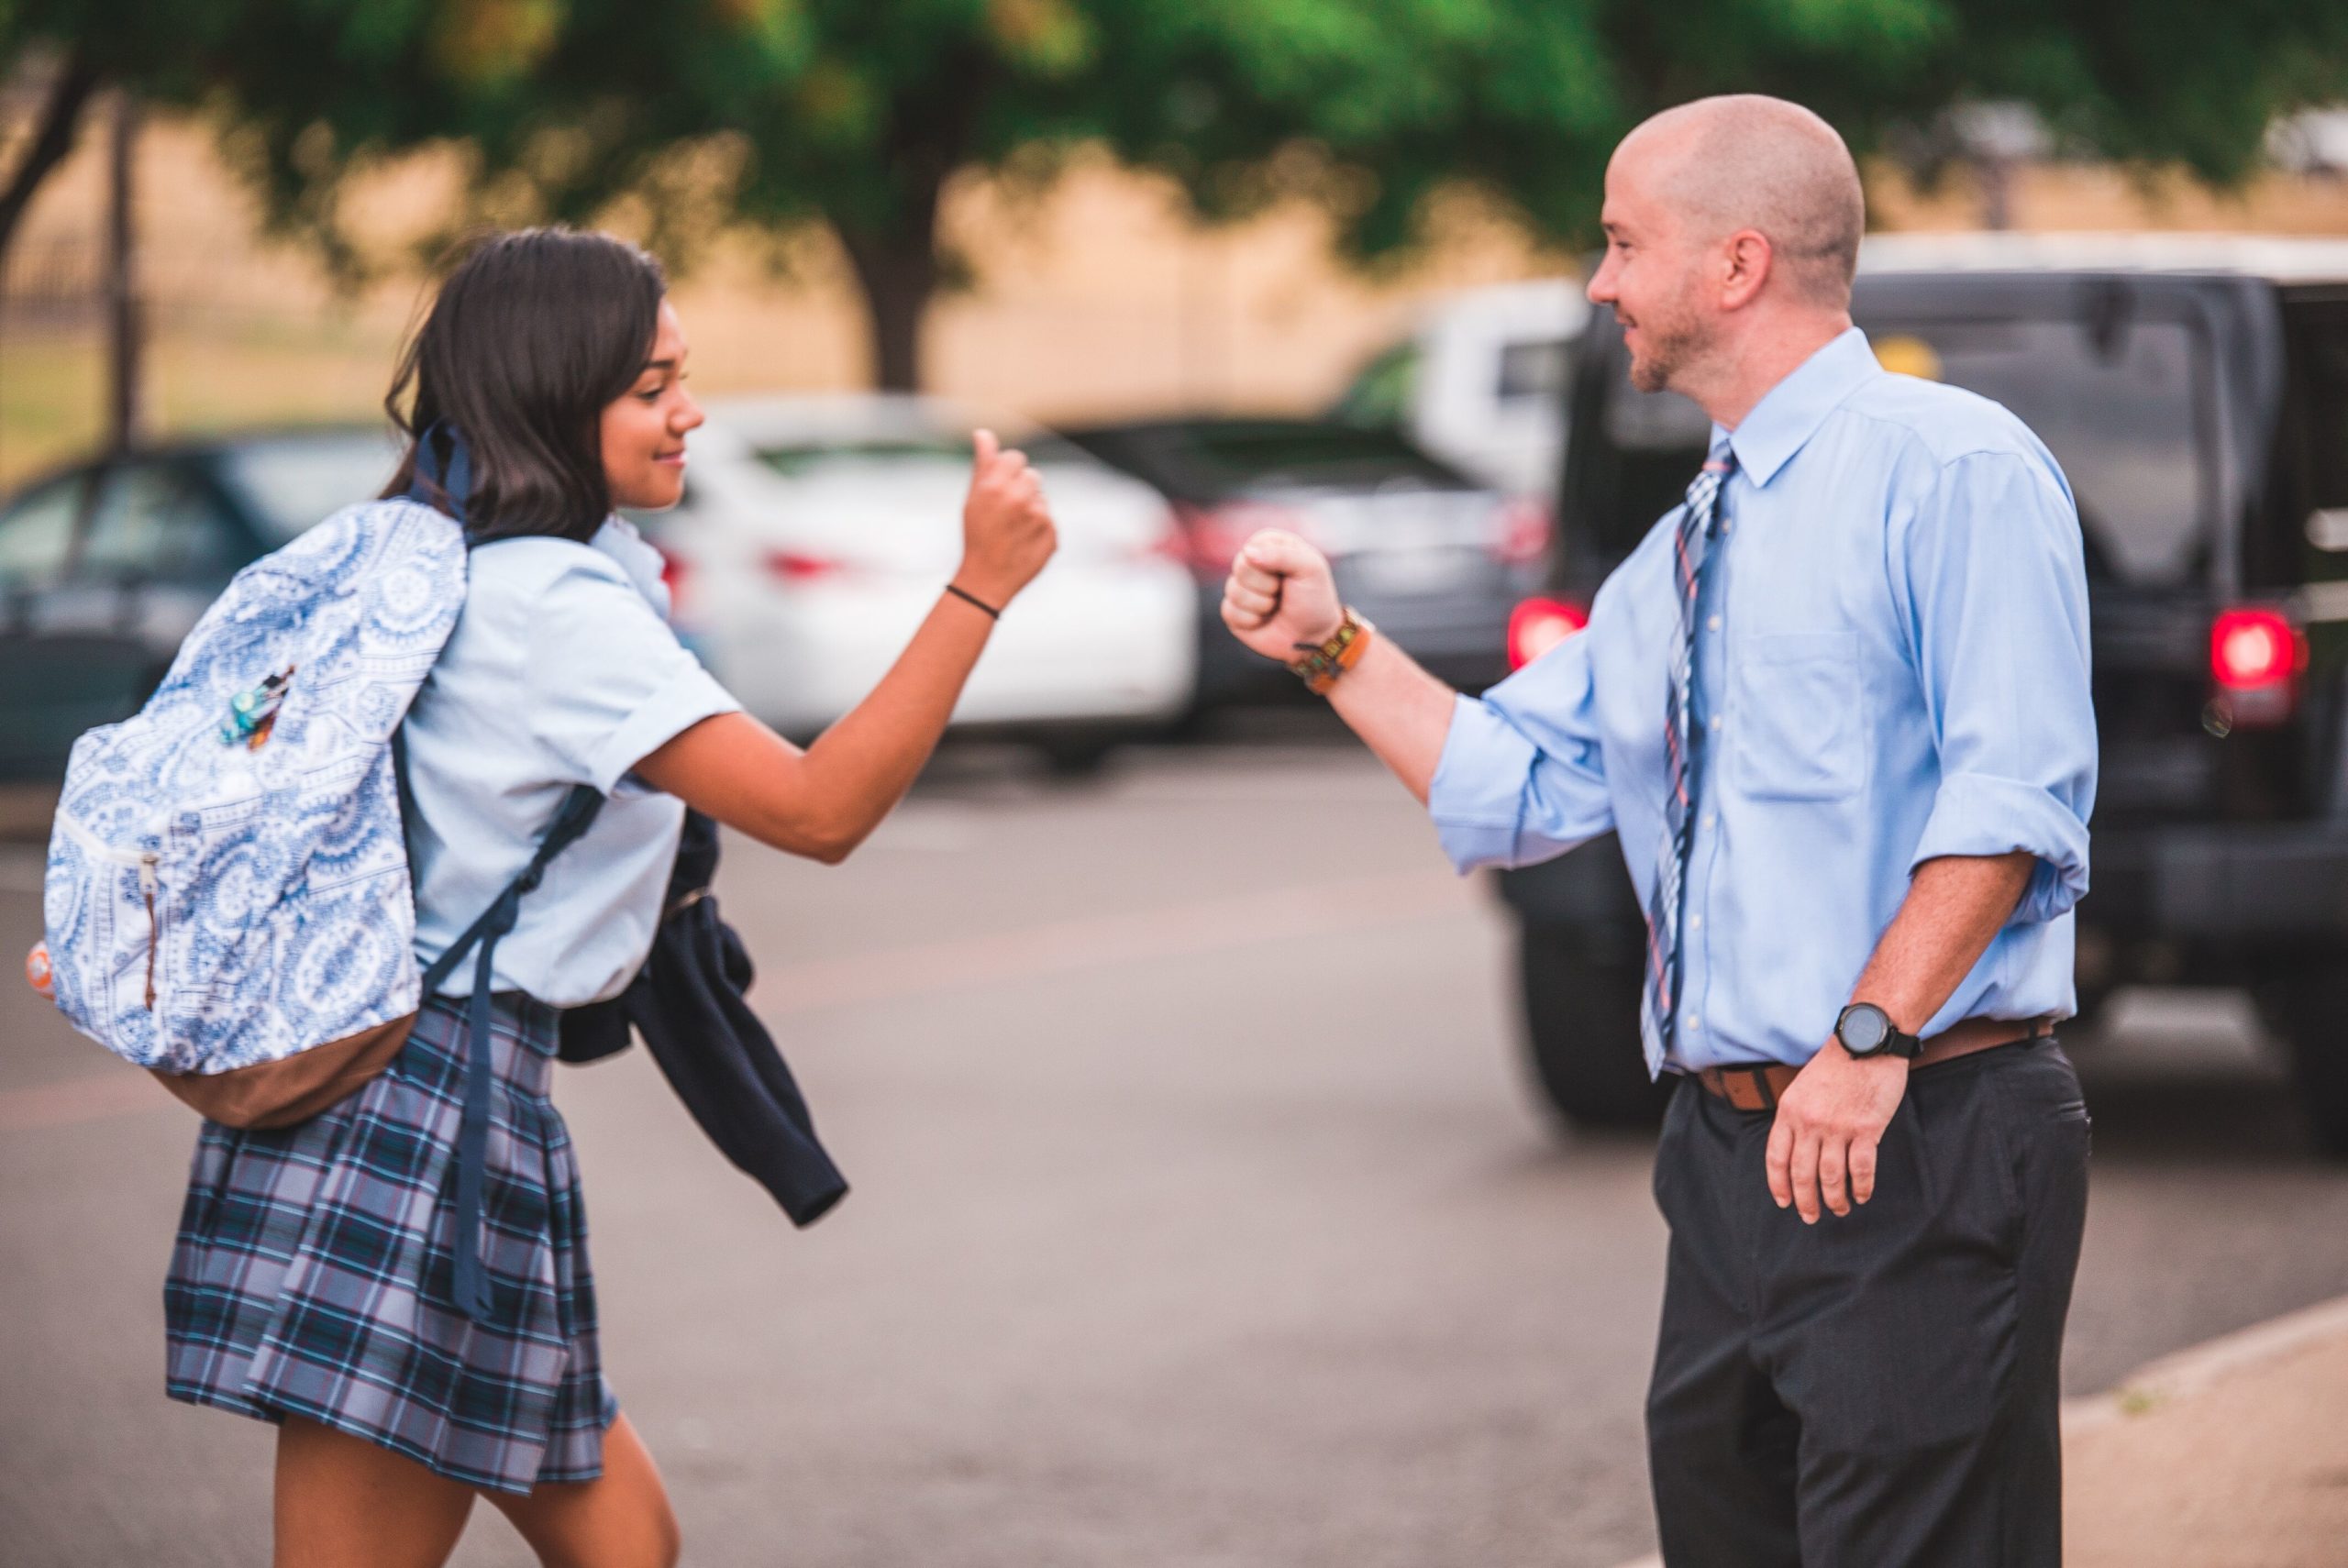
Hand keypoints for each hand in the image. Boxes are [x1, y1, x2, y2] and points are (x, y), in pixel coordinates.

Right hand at [955, 429, 1056, 606]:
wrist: (987, 579)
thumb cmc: (977, 535)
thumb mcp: (973, 498)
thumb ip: (983, 463)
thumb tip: (983, 433)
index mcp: (996, 486)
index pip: (1016, 458)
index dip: (1008, 471)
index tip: (1000, 487)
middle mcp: (1019, 498)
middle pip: (1032, 476)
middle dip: (1021, 488)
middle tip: (1007, 510)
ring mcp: (1038, 517)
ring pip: (1041, 498)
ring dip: (1031, 507)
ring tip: (1014, 529)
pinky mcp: (1052, 534)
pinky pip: (1049, 519)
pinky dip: (1039, 527)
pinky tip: (1024, 541)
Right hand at [1219, 530, 1341, 661]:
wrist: (1313, 636)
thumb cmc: (1315, 598)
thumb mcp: (1310, 569)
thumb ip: (1282, 554)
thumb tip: (1248, 552)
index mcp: (1271, 545)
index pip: (1254, 545)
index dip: (1271, 564)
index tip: (1289, 573)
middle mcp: (1253, 563)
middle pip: (1240, 567)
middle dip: (1267, 586)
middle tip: (1282, 592)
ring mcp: (1241, 587)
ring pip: (1234, 590)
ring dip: (1262, 605)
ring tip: (1276, 607)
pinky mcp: (1233, 610)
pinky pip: (1229, 611)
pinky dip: (1251, 620)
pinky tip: (1264, 620)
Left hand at [1765, 1040, 1910, 1222]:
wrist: (1866, 1041)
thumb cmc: (1836, 1064)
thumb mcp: (1802, 1088)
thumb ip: (1797, 1117)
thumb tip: (1795, 1150)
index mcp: (1789, 1111)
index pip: (1776, 1158)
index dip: (1778, 1184)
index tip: (1784, 1202)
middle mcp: (1809, 1122)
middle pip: (1802, 1173)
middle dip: (1806, 1201)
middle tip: (1811, 1217)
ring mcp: (1837, 1127)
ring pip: (1831, 1177)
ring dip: (1835, 1199)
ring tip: (1840, 1210)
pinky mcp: (1866, 1129)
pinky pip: (1861, 1169)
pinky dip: (1862, 1187)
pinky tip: (1862, 1195)